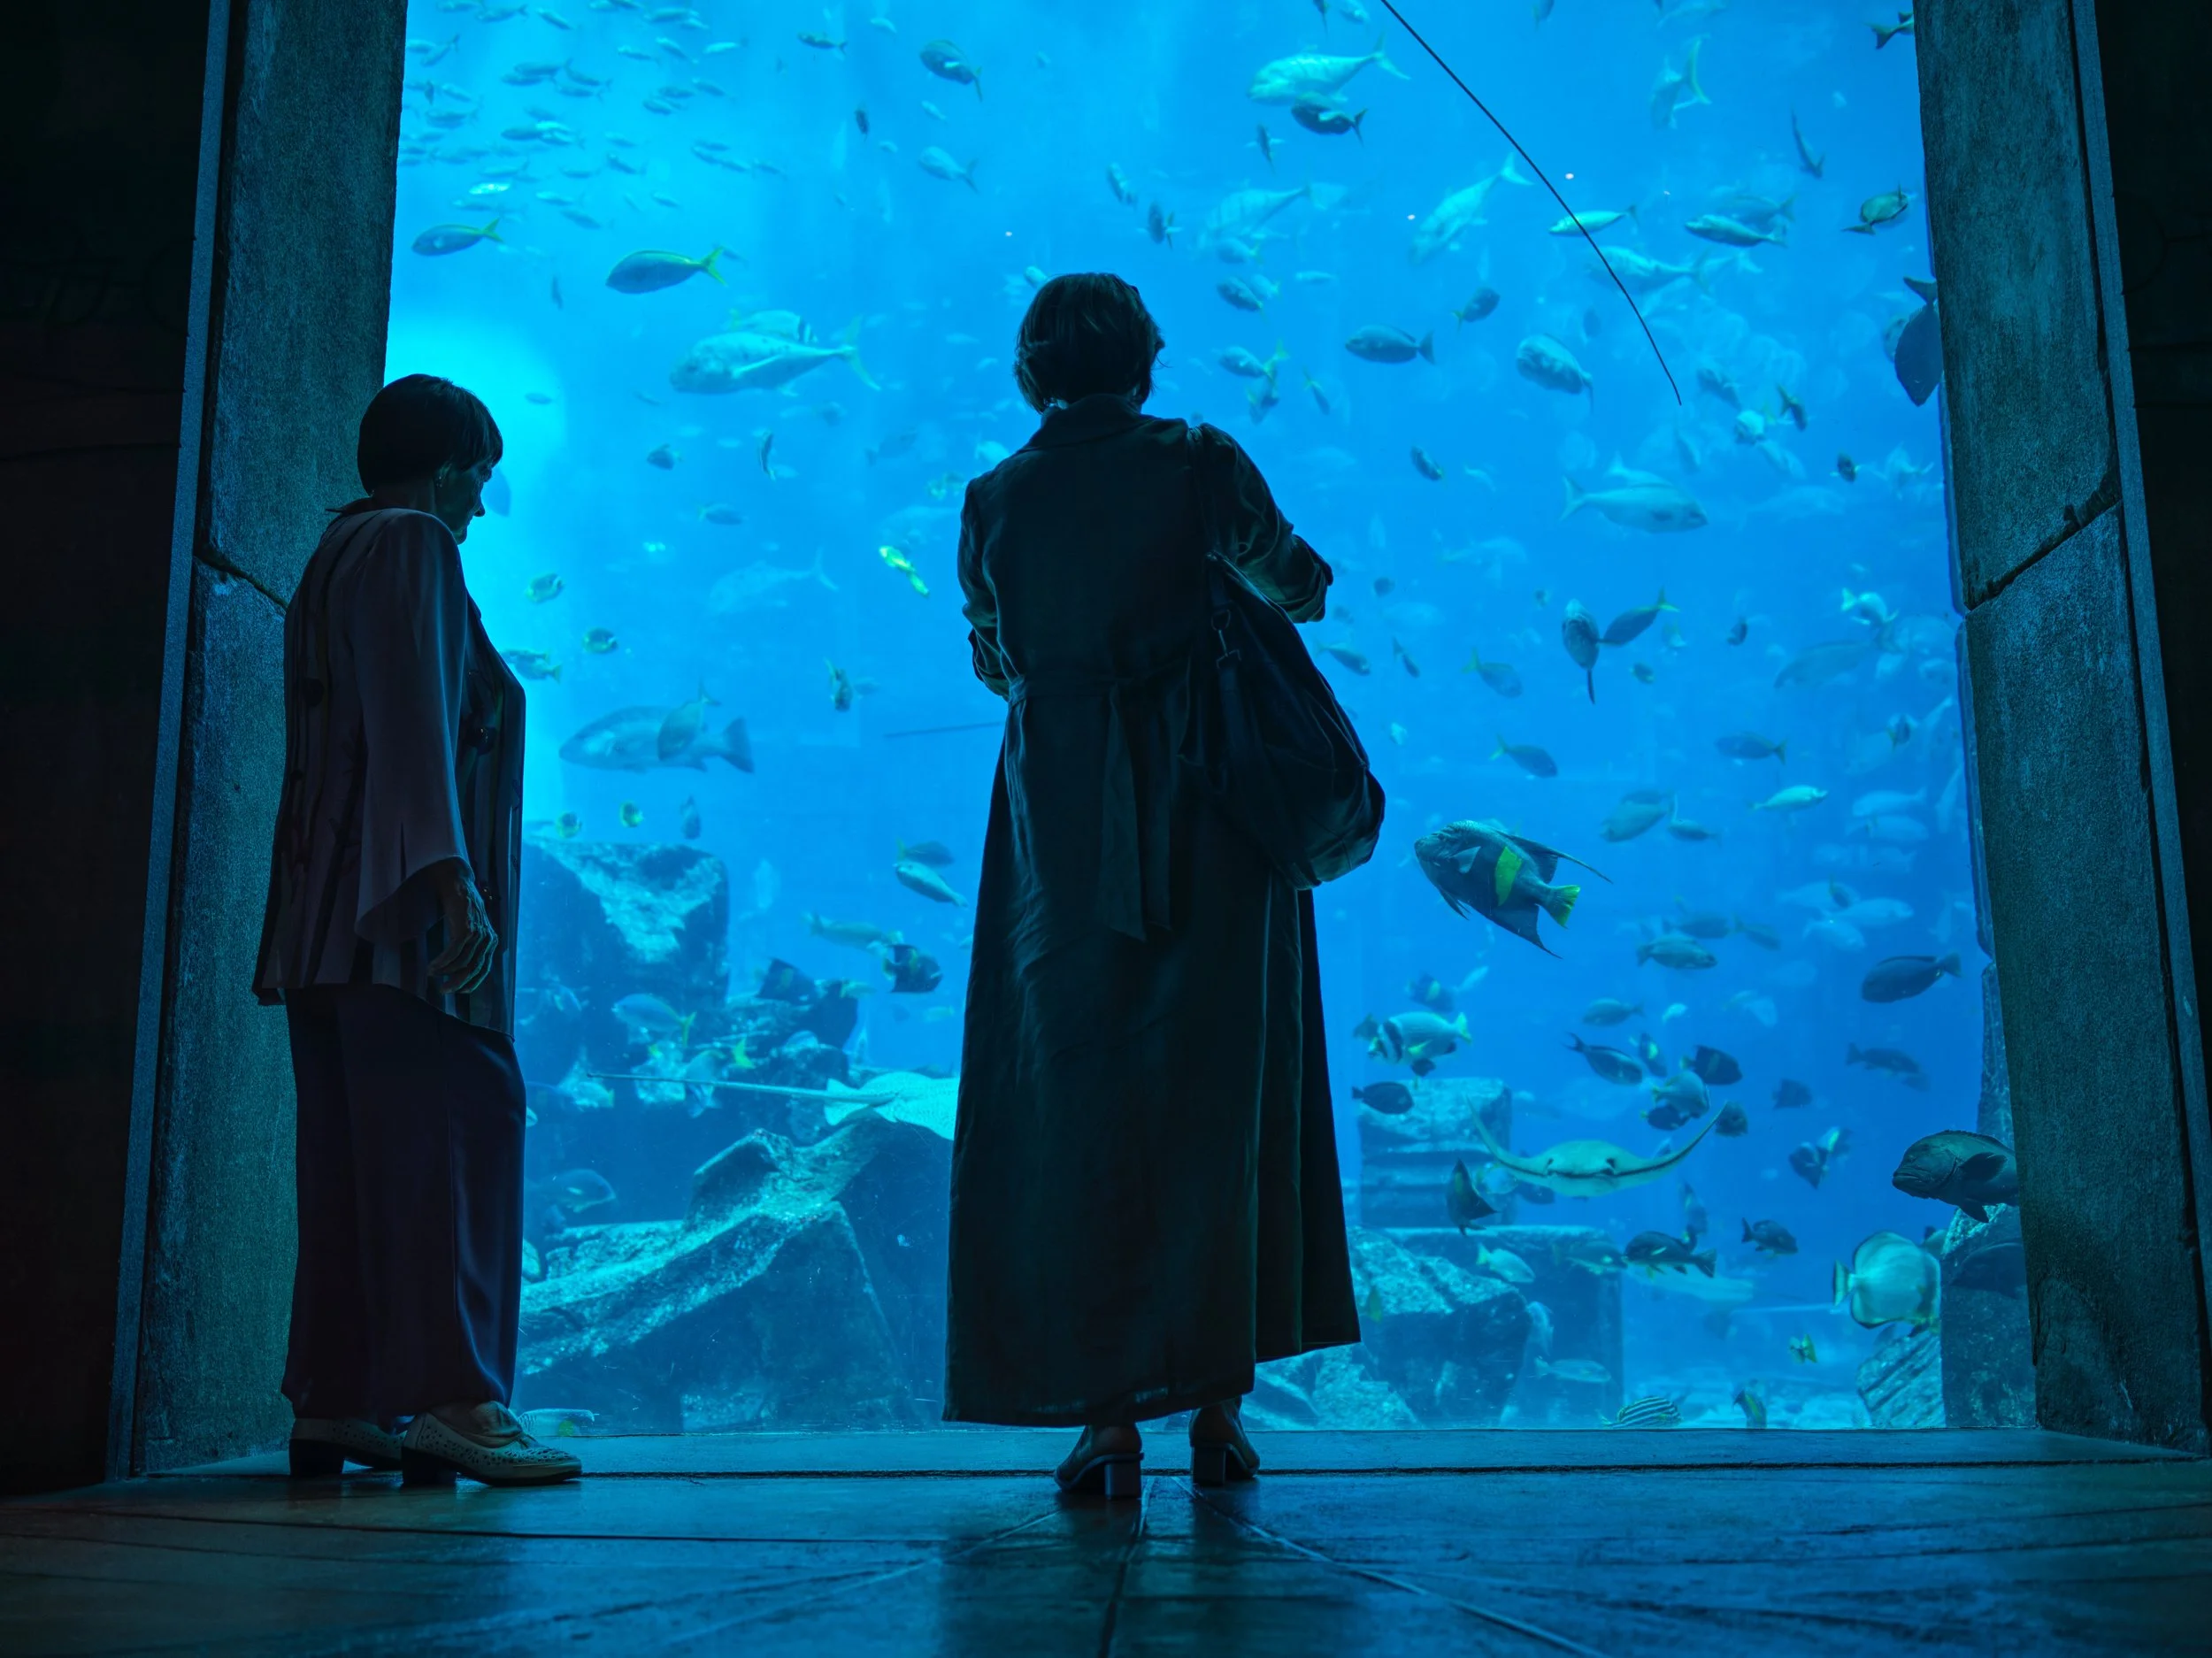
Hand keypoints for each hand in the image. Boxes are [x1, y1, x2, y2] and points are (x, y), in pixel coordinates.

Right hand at [426, 859, 497, 994]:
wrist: (458, 885)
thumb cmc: (461, 909)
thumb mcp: (472, 929)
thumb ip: (471, 946)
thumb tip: (459, 969)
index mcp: (492, 941)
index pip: (484, 969)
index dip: (472, 982)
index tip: (460, 991)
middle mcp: (488, 939)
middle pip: (473, 969)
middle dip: (457, 983)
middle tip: (443, 991)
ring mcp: (478, 934)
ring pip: (461, 962)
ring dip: (444, 971)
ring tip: (432, 974)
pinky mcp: (466, 929)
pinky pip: (452, 953)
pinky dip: (441, 963)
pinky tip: (432, 967)